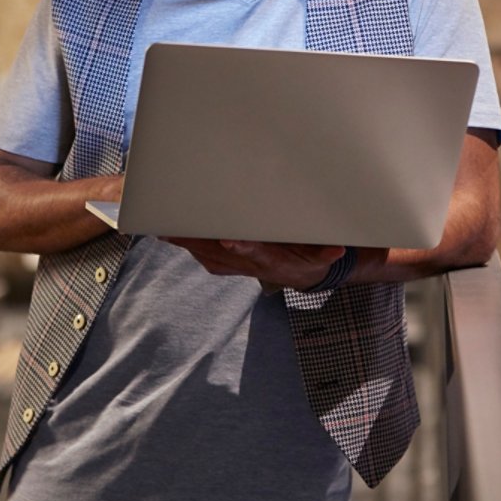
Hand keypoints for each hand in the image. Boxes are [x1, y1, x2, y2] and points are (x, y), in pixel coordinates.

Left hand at [164, 237, 347, 291]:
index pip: (255, 253)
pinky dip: (186, 243)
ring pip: (205, 253)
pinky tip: (167, 232)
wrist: (301, 275)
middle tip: (174, 226)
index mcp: (271, 260)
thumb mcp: (322, 256)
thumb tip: (338, 248)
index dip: (242, 248)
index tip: (229, 240)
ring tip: (162, 225)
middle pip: (219, 252)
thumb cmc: (308, 257)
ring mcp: (235, 265)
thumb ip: (327, 252)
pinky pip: (202, 254)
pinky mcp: (226, 263)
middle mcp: (248, 265)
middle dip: (197, 240)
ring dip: (185, 241)